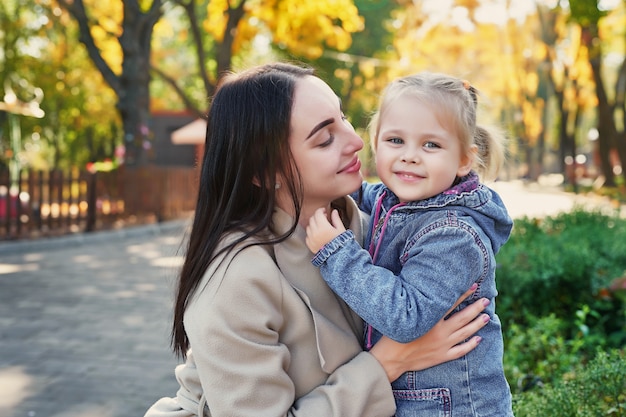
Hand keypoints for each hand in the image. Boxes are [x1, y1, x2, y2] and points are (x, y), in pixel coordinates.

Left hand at [305, 208, 345, 252]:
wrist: (338, 257)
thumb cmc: (341, 244)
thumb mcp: (341, 229)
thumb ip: (336, 219)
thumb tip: (334, 211)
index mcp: (323, 227)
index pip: (318, 214)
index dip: (321, 210)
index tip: (324, 211)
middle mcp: (315, 232)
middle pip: (312, 219)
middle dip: (317, 216)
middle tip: (323, 218)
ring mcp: (311, 239)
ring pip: (308, 227)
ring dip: (313, 224)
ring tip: (320, 226)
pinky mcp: (310, 245)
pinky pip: (307, 235)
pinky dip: (311, 233)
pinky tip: (317, 234)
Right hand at [369, 284, 489, 380]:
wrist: (391, 358)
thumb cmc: (394, 335)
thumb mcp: (404, 315)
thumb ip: (416, 304)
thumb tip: (422, 291)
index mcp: (430, 320)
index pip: (451, 303)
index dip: (463, 294)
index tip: (473, 286)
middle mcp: (440, 332)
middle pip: (463, 318)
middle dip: (476, 308)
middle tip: (486, 300)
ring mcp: (442, 345)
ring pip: (465, 333)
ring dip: (477, 324)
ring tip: (487, 316)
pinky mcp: (442, 356)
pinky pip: (460, 351)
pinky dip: (470, 345)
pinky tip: (478, 339)